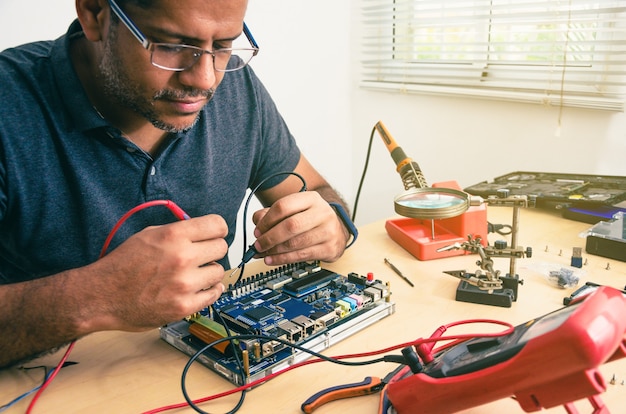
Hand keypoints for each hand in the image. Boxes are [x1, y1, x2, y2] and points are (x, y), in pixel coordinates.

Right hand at [82, 214, 227, 331]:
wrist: (102, 295)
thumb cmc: (122, 265)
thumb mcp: (148, 235)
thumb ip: (177, 231)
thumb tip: (201, 230)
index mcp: (173, 236)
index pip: (218, 225)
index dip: (217, 229)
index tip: (215, 234)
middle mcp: (182, 258)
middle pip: (222, 248)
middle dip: (212, 250)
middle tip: (202, 256)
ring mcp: (185, 284)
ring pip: (219, 272)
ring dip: (209, 273)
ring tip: (194, 274)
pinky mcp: (184, 306)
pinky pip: (214, 295)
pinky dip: (209, 291)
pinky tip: (199, 288)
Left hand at [251, 191, 349, 264]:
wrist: (336, 230)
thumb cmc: (311, 220)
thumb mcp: (294, 210)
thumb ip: (272, 214)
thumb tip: (257, 224)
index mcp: (310, 199)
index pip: (283, 206)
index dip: (267, 221)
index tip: (257, 231)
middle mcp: (322, 213)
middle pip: (290, 225)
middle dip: (270, 238)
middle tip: (258, 245)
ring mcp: (328, 231)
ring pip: (295, 243)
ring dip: (275, 250)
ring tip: (263, 253)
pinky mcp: (329, 248)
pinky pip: (301, 256)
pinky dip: (283, 259)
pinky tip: (272, 260)